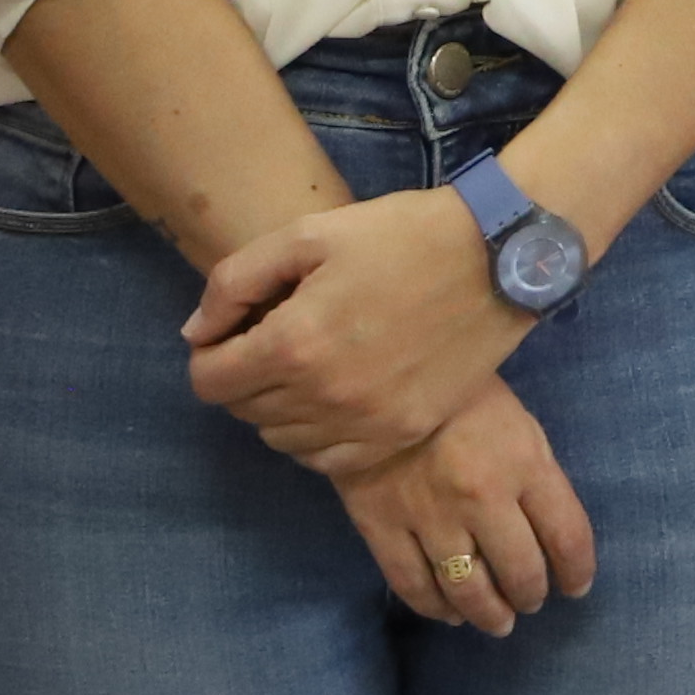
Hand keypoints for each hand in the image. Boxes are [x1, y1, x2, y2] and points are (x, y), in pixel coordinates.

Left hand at [184, 190, 524, 481]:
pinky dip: (318, 435)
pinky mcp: (401, 434)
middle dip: (243, 375)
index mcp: (294, 344)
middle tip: (273, 338)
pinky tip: (336, 397)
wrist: (498, 258)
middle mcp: (323, 397)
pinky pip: (330, 460)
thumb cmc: (401, 235)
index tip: (230, 332)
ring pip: (283, 440)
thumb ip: (236, 282)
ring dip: (278, 407)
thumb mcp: (309, 234)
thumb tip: (196, 334)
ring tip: (307, 364)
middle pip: (244, 411)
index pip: (209, 381)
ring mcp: (365, 424)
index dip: (208, 355)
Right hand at [340, 380, 597, 636]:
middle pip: (521, 572)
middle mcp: (482, 497)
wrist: (372, 373)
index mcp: (523, 462)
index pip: (567, 536)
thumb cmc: (459, 391)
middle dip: (531, 594)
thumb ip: (535, 473)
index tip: (577, 586)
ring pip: (469, 591)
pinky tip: (450, 613)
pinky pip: (414, 586)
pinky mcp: (383, 527)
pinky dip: (436, 608)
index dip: (577, 571)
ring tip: (498, 620)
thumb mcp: (516, 420)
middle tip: (530, 600)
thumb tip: (550, 532)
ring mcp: (430, 517)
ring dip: (490, 614)